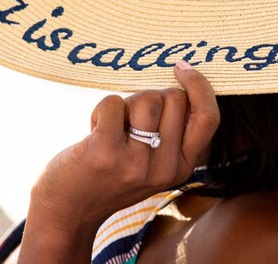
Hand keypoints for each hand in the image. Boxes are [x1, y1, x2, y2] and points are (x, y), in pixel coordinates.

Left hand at [16, 61, 219, 262]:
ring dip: (126, 103)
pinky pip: (114, 103)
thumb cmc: (111, 176)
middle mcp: (164, 169)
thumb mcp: (154, 164)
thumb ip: (172, 133)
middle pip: (174, 98)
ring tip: (112, 127)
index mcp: (182, 168)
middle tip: (130, 121)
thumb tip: (182, 81)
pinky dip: (101, 110)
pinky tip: (94, 131)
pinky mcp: (106, 153)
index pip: (209, 118)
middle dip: (150, 97)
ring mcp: (136, 163)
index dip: (200, 86)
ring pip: (147, 99)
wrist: (68, 210)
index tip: (182, 67)